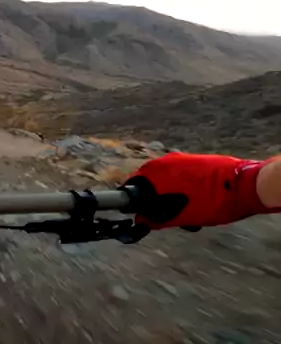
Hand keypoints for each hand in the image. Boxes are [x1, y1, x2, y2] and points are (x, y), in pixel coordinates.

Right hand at [124, 152, 276, 230]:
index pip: (131, 187)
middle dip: (153, 200)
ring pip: (164, 180)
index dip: (134, 203)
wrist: (246, 184)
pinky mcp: (193, 159)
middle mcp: (163, 161)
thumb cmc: (212, 202)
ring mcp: (179, 158)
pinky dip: (181, 188)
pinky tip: (195, 202)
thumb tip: (141, 220)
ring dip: (169, 196)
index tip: (139, 215)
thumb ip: (157, 219)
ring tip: (185, 214)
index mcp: (154, 172)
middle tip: (164, 217)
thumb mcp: (182, 216)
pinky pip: (178, 175)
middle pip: (147, 182)